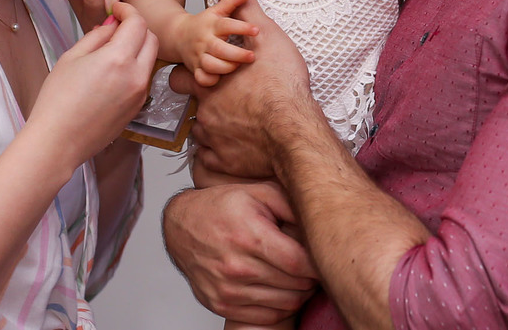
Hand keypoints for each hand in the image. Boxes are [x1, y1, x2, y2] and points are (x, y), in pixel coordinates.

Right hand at [25, 1, 157, 180]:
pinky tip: (112, 74)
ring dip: (137, 48)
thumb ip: (97, 36)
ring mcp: (140, 94)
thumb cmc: (57, 101)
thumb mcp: (71, 57)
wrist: (58, 141)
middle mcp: (136, 75)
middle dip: (137, 27)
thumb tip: (111, 24)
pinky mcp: (138, 108)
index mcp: (119, 58)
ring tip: (111, 51)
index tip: (117, 9)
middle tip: (117, 26)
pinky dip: (134, 68)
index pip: (137, 22)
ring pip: (150, 59)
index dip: (128, 10)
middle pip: (151, 39)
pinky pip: (143, 79)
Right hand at [163, 183, 318, 323]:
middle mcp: (237, 266)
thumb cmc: (221, 207)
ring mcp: (228, 289)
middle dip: (312, 277)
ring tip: (299, 275)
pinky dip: (281, 305)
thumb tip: (320, 219)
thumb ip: (292, 204)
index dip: (319, 263)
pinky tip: (281, 287)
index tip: (325, 257)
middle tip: (315, 264)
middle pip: (296, 285)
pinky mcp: (221, 304)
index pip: (299, 263)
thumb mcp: (259, 193)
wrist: (182, 226)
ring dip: (299, 292)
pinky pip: (267, 315)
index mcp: (249, 236)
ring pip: (285, 303)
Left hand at [170, 0, 311, 179]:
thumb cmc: (280, 82)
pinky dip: (223, 156)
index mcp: (210, 81)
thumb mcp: (263, 34)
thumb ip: (241, 7)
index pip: (182, 77)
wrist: (292, 127)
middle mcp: (205, 111)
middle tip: (220, 101)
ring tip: (235, 125)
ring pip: (201, 135)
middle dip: (199, 104)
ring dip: (214, 129)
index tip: (203, 75)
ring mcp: (213, 140)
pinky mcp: (224, 163)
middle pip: (188, 108)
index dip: (190, 74)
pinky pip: (214, 161)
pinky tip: (237, 149)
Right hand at [176, 0, 259, 86]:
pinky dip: (210, 80)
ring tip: (238, 66)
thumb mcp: (217, 10)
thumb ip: (232, 1)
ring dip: (226, 67)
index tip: (256, 29)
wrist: (177, 36)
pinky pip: (202, 78)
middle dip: (237, 54)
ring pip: (211, 65)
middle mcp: (205, 41)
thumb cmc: (202, 24)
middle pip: (219, 49)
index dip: (242, 27)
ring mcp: (199, 56)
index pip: (227, 25)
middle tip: (252, 56)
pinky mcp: (196, 69)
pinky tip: (221, 78)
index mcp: (212, 25)